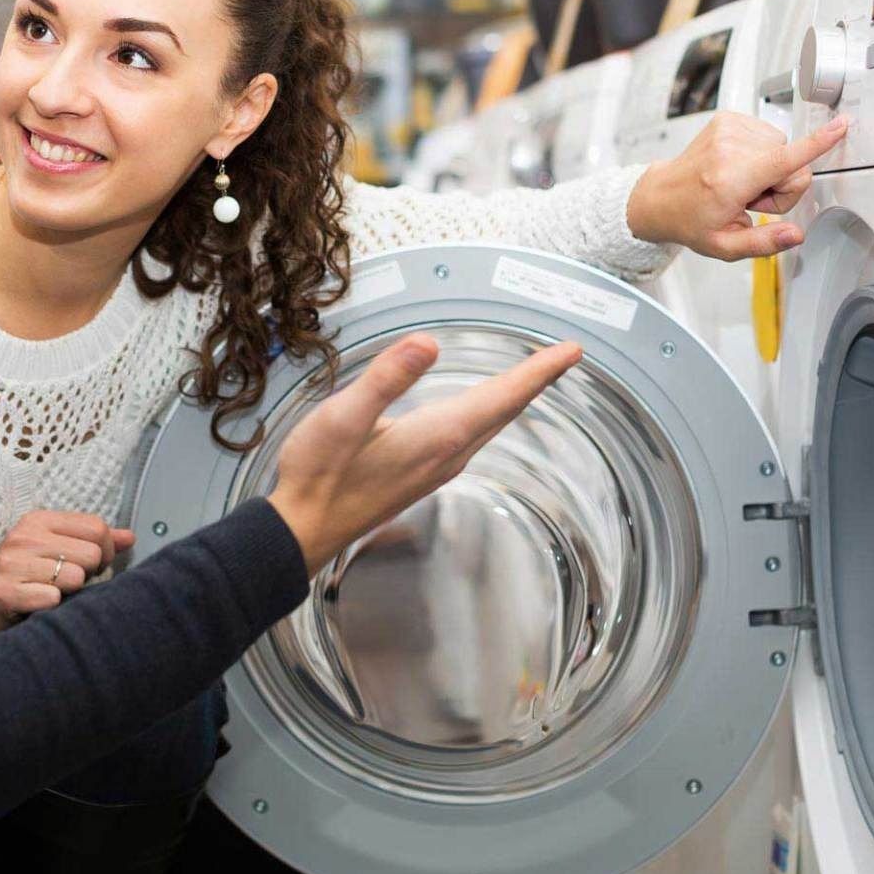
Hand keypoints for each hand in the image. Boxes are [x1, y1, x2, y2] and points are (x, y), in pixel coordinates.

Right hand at [0, 510, 133, 636]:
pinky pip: (52, 599)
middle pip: (91, 554)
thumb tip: (129, 537)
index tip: (93, 565)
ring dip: (68, 592)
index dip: (104, 551)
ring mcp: (12, 564)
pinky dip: (51, 608)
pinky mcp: (5, 592)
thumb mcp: (53, 548)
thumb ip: (92, 541)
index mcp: (39, 520)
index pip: (96, 527)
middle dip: (88, 574)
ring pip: (75, 578)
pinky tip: (36, 604)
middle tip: (67, 582)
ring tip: (50, 592)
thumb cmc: (22, 575)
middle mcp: (24, 537)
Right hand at [267, 335, 581, 573]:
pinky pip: (471, 438)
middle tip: (564, 355)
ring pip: (490, 426)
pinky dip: (489, 414)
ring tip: (531, 375)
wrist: (302, 530)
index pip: (502, 396)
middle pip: (504, 412)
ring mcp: (436, 469)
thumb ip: (386, 378)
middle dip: (536, 380)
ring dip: (513, 398)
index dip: (539, 370)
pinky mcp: (421, 475)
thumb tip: (428, 343)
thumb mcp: (344, 417)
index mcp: (437, 435)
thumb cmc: (319, 475)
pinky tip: (480, 410)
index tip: (571, 350)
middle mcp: (446, 455)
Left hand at [624, 113, 848, 260]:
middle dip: (781, 186)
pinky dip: (760, 153)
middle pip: (792, 163)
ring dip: (770, 168)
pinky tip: (738, 167)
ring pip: (783, 147)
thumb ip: (764, 243)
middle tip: (751, 200)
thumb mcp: (725, 246)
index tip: (841, 126)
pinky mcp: (728, 119)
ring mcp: (728, 128)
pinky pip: (768, 135)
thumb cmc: (692, 220)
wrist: (660, 196)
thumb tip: (795, 235)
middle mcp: (729, 148)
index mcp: (730, 179)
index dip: (817, 144)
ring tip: (742, 184)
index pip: (784, 159)